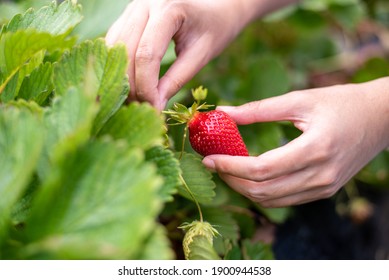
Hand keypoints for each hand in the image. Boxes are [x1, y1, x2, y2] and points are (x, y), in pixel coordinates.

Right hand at [106, 0, 295, 109]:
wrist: (217, 4)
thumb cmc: (216, 28)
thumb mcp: (201, 55)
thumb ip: (176, 79)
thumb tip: (154, 106)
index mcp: (169, 9)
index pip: (147, 54)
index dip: (146, 86)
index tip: (153, 108)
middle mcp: (145, 3)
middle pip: (125, 51)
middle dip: (131, 85)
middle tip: (142, 110)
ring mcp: (133, 7)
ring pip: (114, 48)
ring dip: (122, 78)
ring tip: (135, 101)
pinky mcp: (128, 15)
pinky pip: (115, 42)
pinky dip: (120, 66)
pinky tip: (129, 84)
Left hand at [203, 78, 388, 206]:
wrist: (381, 118)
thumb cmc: (341, 102)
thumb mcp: (299, 100)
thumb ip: (258, 109)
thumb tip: (223, 112)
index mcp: (315, 149)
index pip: (261, 169)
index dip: (230, 166)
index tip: (208, 158)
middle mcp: (320, 175)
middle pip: (263, 191)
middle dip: (231, 180)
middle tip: (212, 164)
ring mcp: (324, 187)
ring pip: (272, 201)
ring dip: (244, 189)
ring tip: (227, 170)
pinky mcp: (324, 190)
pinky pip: (285, 200)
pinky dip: (263, 192)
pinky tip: (250, 176)